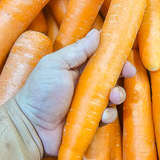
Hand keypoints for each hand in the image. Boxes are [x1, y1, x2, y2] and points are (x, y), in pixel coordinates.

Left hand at [15, 29, 135, 155]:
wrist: (30, 126)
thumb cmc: (40, 92)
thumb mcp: (56, 65)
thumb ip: (77, 50)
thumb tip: (96, 32)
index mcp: (78, 68)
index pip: (102, 58)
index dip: (115, 56)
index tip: (125, 57)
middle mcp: (86, 84)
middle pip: (112, 76)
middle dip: (122, 74)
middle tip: (128, 74)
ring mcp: (90, 103)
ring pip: (113, 96)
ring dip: (118, 95)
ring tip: (113, 98)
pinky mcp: (92, 120)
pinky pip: (108, 116)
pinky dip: (109, 116)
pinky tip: (102, 116)